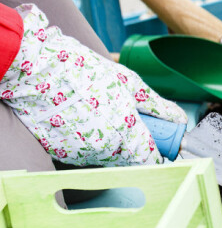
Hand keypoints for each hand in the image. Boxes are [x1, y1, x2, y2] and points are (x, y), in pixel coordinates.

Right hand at [0, 4, 185, 165]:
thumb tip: (180, 118)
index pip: (151, 158)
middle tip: (130, 122)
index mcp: (126, 132)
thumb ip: (158, 105)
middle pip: (129, 159)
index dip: (159, 152)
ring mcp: (80, 153)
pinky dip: (87, 141)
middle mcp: (104, 149)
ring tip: (101, 114)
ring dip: (111, 144)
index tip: (161, 145)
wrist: (34, 68)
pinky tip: (82, 119)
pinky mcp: (60, 152)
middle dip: (135, 146)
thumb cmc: (84, 70)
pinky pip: (83, 153)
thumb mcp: (129, 82)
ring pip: (106, 157)